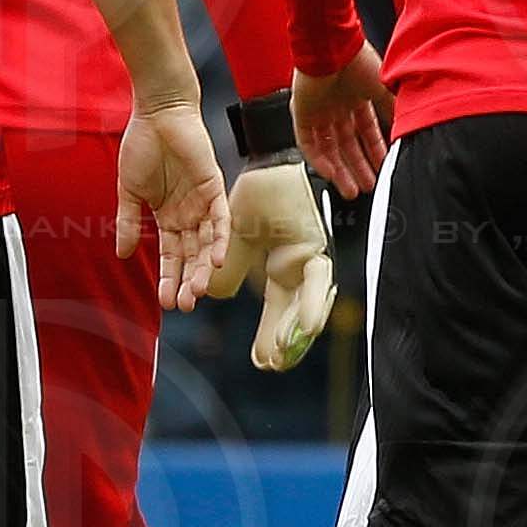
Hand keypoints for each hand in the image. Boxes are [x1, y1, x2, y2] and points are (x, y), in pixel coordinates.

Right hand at [116, 99, 228, 305]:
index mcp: (168, 215)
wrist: (156, 113)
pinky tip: (217, 261)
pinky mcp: (214, 186)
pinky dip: (220, 239)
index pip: (171, 254)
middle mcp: (188, 212)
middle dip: (187, 280)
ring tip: (197, 291)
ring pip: (207, 243)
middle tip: (184, 305)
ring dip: (204, 267)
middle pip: (191, 255)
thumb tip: (123, 254)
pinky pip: (221, 218)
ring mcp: (202, 200)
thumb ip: (128, 222)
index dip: (168, 277)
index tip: (164, 302)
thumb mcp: (130, 191)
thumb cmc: (142, 145)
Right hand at [229, 159, 336, 359]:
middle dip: (283, 339)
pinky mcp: (316, 243)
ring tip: (286, 354)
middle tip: (272, 365)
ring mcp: (310, 254)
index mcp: (282, 263)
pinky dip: (314, 302)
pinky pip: (316, 277)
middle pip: (293, 308)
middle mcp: (298, 263)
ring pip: (309, 298)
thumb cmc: (259, 192)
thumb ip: (226, 265)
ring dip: (298, 328)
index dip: (268, 332)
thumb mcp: (235, 236)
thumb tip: (210, 294)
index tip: (260, 359)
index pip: (277, 305)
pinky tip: (309, 327)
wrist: (269, 160)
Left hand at [296, 46, 395, 197]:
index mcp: (356, 96)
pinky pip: (308, 144)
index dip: (375, 151)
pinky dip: (320, 160)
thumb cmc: (356, 58)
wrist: (330, 46)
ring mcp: (317, 110)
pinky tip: (332, 174)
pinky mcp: (300, 113)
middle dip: (358, 167)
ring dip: (341, 170)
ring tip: (352, 190)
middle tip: (369, 186)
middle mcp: (336, 104)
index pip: (366, 131)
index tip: (384, 167)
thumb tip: (409, 128)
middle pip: (347, 144)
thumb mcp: (384, 89)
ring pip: (329, 148)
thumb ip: (394, 110)